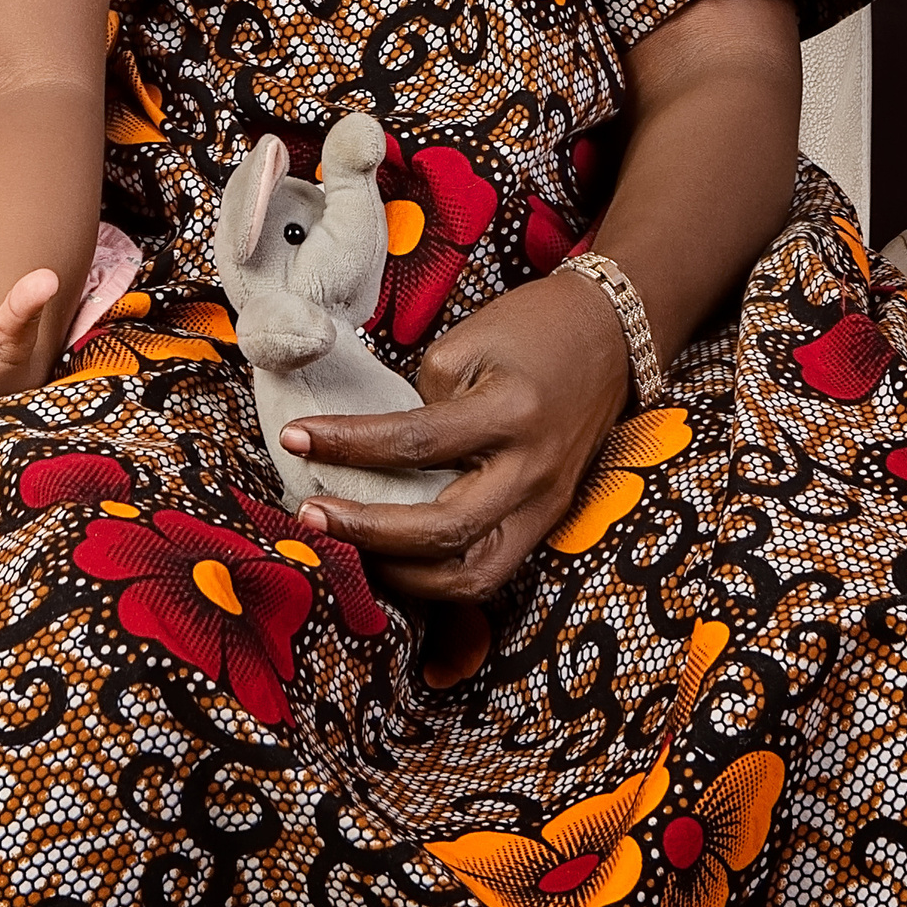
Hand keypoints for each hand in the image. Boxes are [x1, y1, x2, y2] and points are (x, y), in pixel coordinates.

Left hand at [281, 273, 630, 602]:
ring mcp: (545, 507)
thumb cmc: (534, 329)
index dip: (348, 444)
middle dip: (368, 533)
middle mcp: (533, 472)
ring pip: (471, 576)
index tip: (295, 438)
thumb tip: (374, 453)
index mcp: (512, 414)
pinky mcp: (545, 523)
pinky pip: (489, 571)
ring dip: (401, 574)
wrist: (611, 337)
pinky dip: (435, 577)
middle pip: (445, 532)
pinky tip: (391, 560)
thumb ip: (423, 404)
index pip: (417, 443)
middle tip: (311, 516)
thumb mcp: (469, 344)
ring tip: (346, 548)